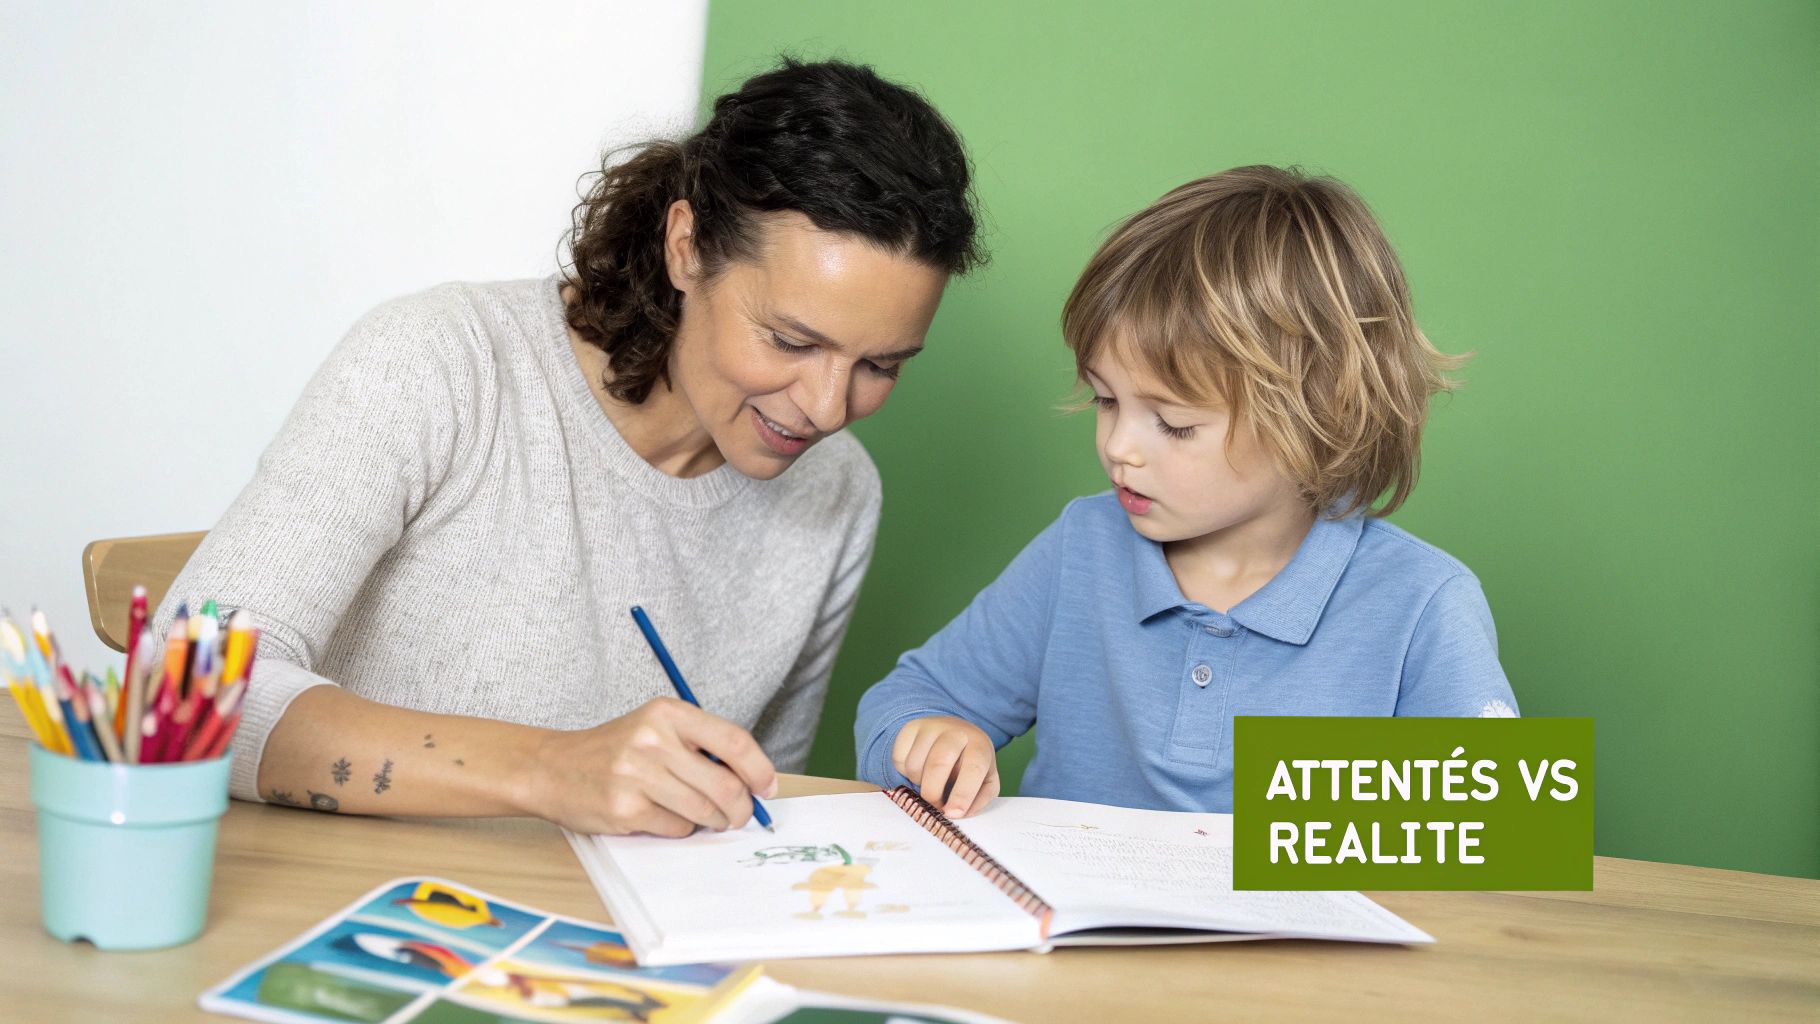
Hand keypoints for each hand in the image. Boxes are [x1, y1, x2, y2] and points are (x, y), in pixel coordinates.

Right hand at [522, 697, 777, 836]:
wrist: (551, 768)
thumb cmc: (613, 751)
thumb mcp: (655, 729)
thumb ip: (699, 746)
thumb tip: (752, 781)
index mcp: (668, 713)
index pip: (734, 741)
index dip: (760, 770)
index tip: (768, 788)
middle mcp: (654, 739)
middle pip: (726, 784)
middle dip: (741, 808)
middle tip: (739, 817)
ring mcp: (638, 774)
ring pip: (705, 810)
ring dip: (712, 822)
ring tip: (703, 818)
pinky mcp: (625, 808)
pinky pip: (676, 828)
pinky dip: (680, 829)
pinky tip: (663, 817)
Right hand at [891, 715, 999, 817]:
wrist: (955, 733)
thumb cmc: (970, 763)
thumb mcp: (985, 781)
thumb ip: (978, 800)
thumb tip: (958, 814)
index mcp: (979, 745)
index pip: (973, 768)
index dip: (962, 794)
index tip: (953, 813)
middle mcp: (955, 731)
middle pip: (938, 763)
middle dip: (933, 793)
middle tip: (935, 806)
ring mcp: (931, 726)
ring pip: (914, 765)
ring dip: (918, 783)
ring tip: (930, 781)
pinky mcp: (910, 728)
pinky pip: (899, 759)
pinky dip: (905, 772)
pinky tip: (919, 769)